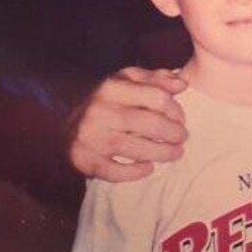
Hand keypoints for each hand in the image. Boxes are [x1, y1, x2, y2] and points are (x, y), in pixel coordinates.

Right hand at [67, 67, 188, 181]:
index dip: (176, 110)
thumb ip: (157, 79)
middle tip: (182, 138)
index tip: (180, 119)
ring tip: (175, 153)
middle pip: (150, 124)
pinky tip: (148, 167)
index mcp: (113, 87)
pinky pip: (115, 171)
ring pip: (136, 149)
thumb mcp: (129, 82)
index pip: (157, 97)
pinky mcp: (85, 159)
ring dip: (162, 153)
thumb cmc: (110, 103)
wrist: (69, 128)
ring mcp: (90, 136)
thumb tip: (182, 84)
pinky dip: (135, 172)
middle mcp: (100, 110)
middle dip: (173, 133)